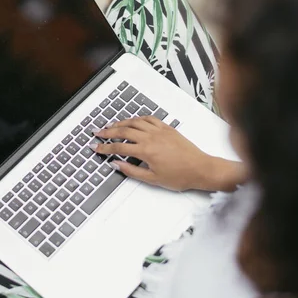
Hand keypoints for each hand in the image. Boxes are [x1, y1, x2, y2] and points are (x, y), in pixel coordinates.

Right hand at [90, 116, 244, 191]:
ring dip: (121, 122)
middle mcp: (151, 137)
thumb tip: (117, 164)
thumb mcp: (152, 179)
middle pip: (124, 131)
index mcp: (146, 151)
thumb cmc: (180, 176)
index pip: (119, 147)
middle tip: (98, 133)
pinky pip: (149, 119)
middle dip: (108, 131)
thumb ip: (132, 170)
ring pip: (135, 122)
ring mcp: (160, 131)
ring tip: (112, 125)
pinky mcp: (167, 128)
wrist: (200, 168)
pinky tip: (134, 121)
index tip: (96, 147)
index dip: (105, 147)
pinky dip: (138, 118)